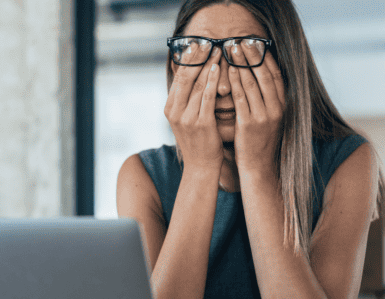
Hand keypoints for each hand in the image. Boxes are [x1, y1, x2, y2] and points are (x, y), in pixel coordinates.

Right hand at [164, 47, 222, 170]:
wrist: (201, 166)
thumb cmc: (197, 141)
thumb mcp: (185, 119)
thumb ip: (186, 100)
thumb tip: (191, 77)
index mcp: (169, 108)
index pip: (178, 78)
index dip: (188, 59)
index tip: (197, 45)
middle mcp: (175, 112)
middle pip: (186, 77)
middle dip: (198, 57)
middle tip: (208, 42)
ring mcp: (187, 118)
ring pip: (198, 84)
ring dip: (209, 65)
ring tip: (218, 50)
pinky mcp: (201, 123)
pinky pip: (208, 97)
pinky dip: (213, 81)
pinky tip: (219, 69)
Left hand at [228, 42, 285, 172]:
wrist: (258, 167)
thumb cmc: (259, 142)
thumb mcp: (269, 119)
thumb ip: (266, 100)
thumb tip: (259, 79)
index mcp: (283, 106)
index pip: (276, 75)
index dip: (266, 58)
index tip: (256, 43)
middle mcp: (277, 108)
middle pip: (264, 75)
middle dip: (252, 56)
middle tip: (240, 42)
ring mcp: (264, 116)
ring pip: (252, 84)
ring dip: (241, 64)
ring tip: (231, 50)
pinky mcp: (249, 124)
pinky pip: (241, 98)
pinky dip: (235, 82)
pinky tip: (228, 71)